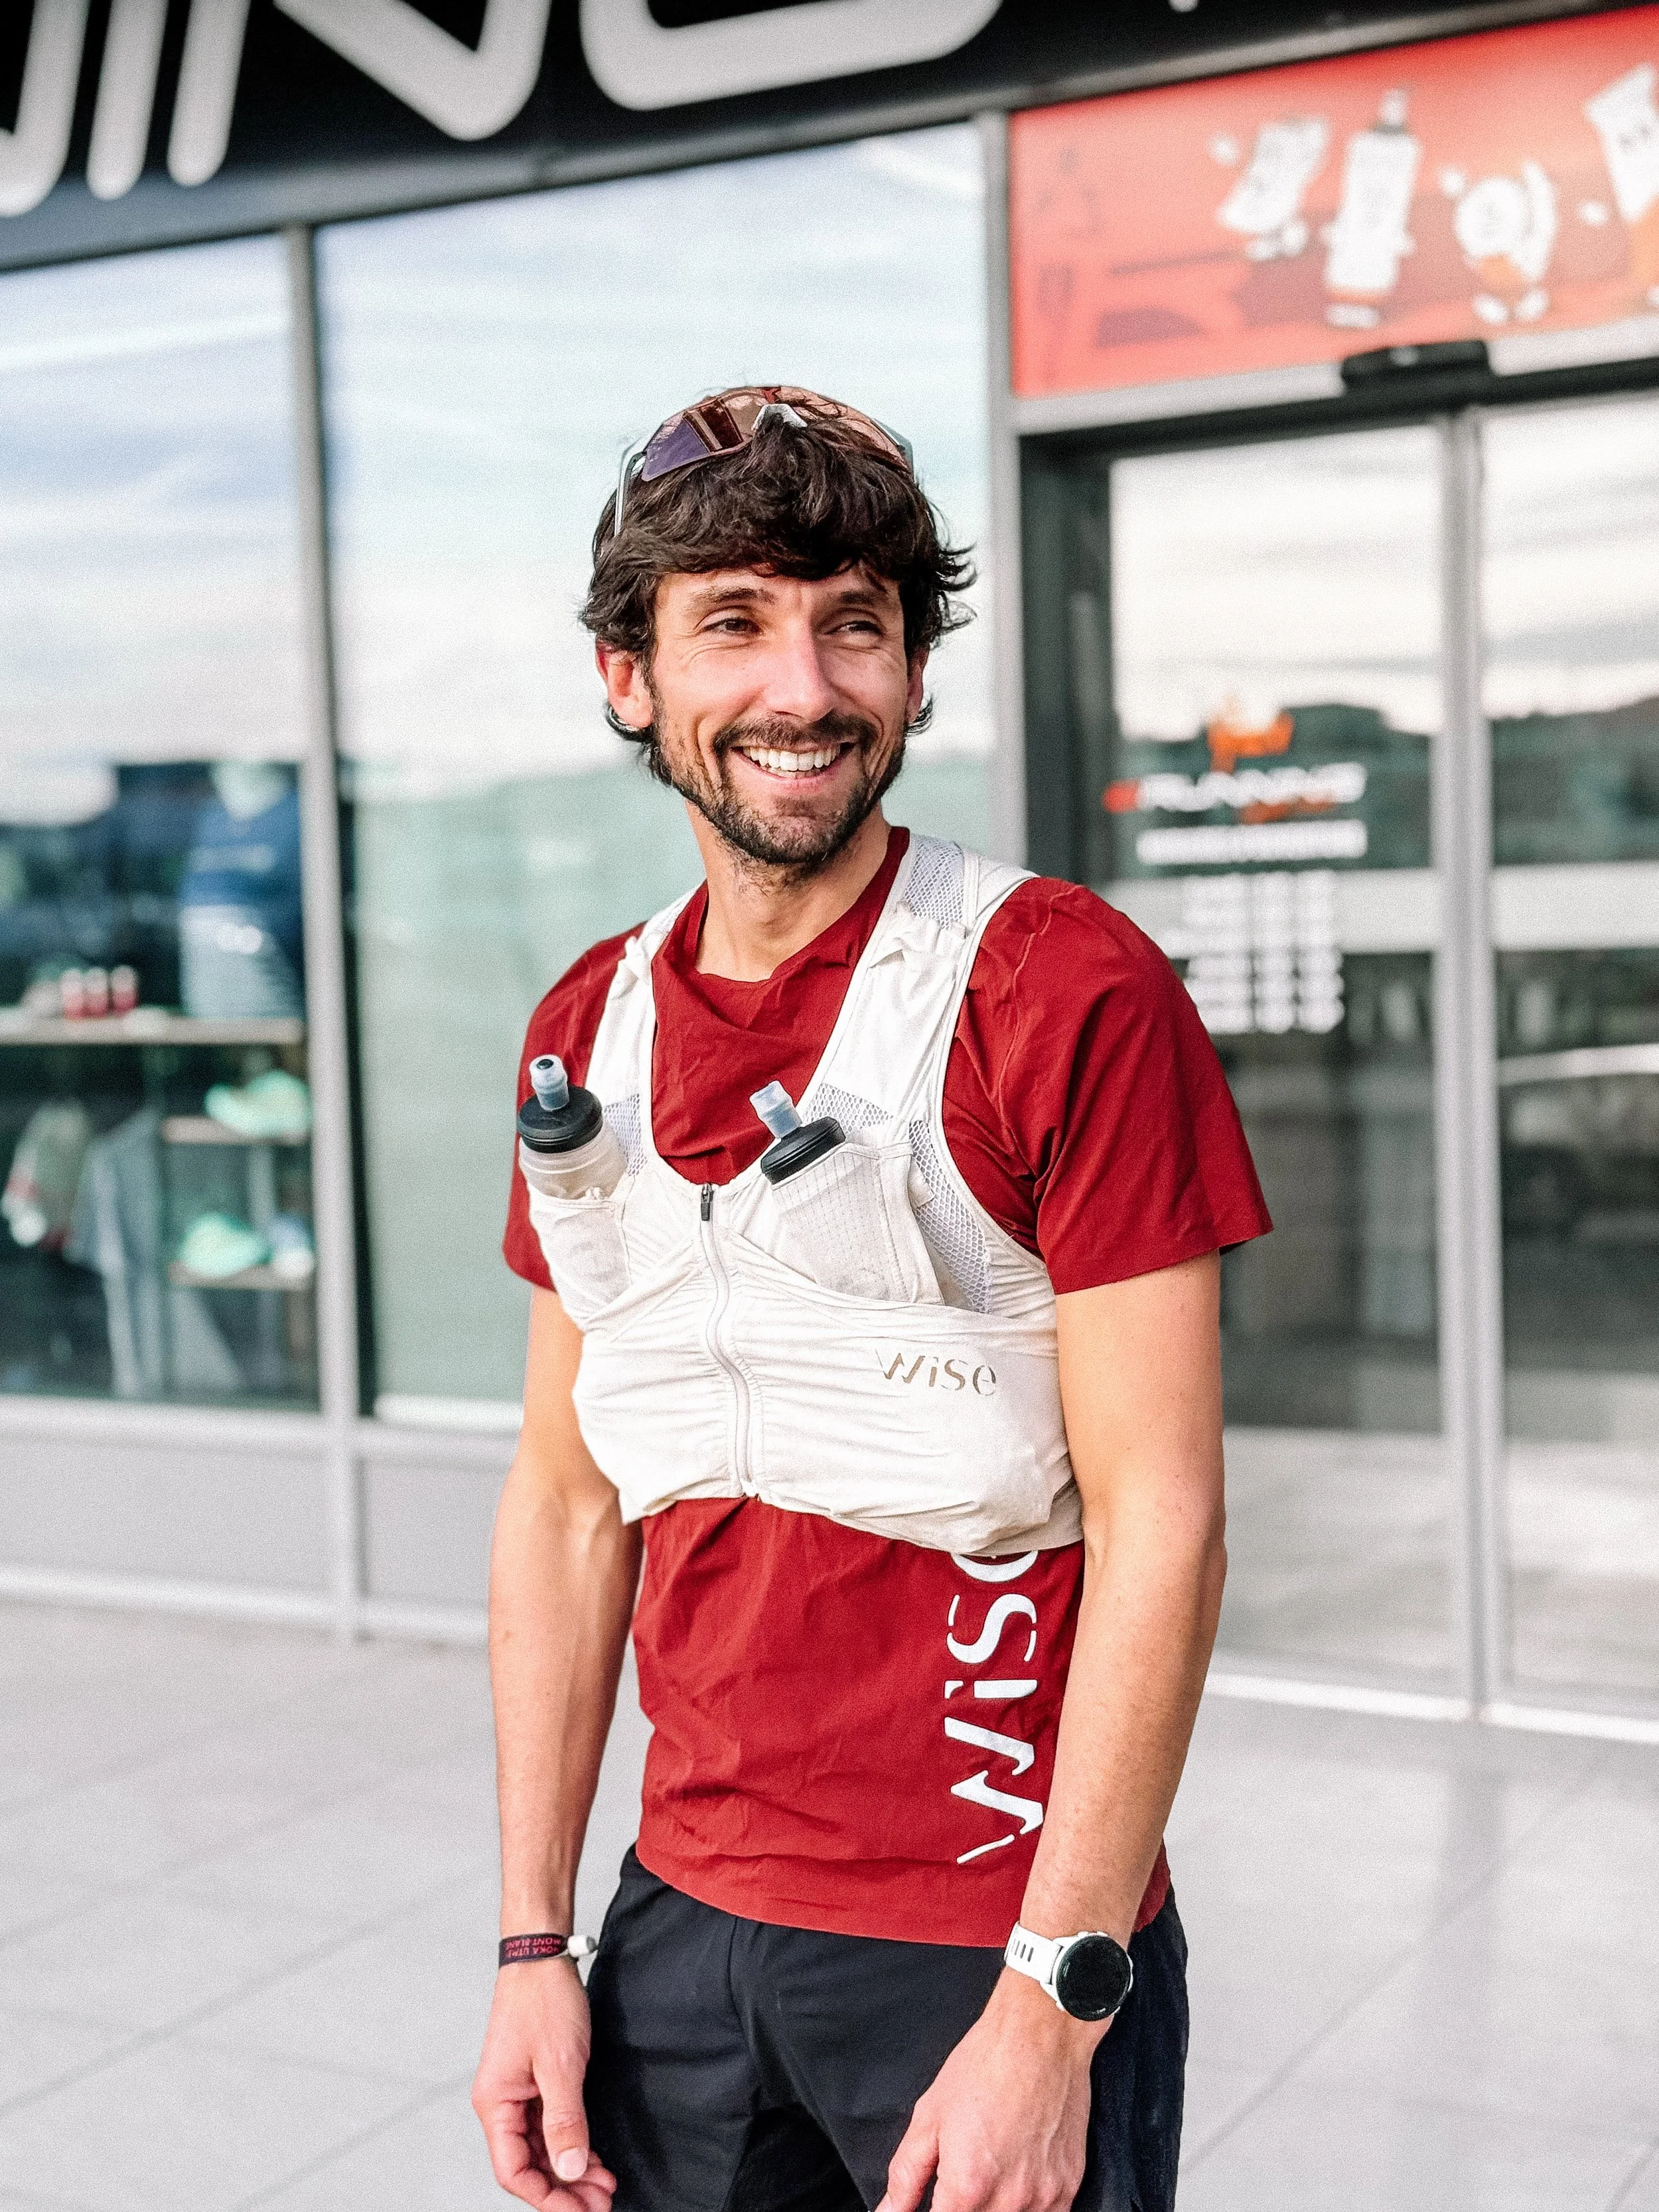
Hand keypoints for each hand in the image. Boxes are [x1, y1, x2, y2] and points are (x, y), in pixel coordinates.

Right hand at [472, 1960, 616, 2208]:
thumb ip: (564, 2121)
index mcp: (495, 2104)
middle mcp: (501, 2104)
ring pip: (540, 2149)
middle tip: (602, 2205)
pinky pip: (549, 2127)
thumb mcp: (560, 2065)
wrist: (543, 1956)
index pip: (513, 2172)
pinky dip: (571, 2145)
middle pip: (528, 2166)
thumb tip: (567, 2172)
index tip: (580, 2211)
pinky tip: (594, 2159)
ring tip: (605, 2186)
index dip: (546, 2198)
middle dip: (563, 2189)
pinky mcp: (534, 2082)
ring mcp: (517, 2094)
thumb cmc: (545, 2001)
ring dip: (571, 2170)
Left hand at [877, 1971, 1100, 2211]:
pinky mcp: (1068, 2189)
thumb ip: (905, 2176)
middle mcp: (1008, 2202)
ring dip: (993, 2206)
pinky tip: (1016, 2173)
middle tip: (962, 2172)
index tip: (938, 2198)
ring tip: (990, 2165)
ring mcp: (1044, 2199)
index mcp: (967, 2187)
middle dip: (963, 2207)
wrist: (1040, 2035)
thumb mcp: (929, 2116)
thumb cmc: (984, 2066)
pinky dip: (1025, 2205)